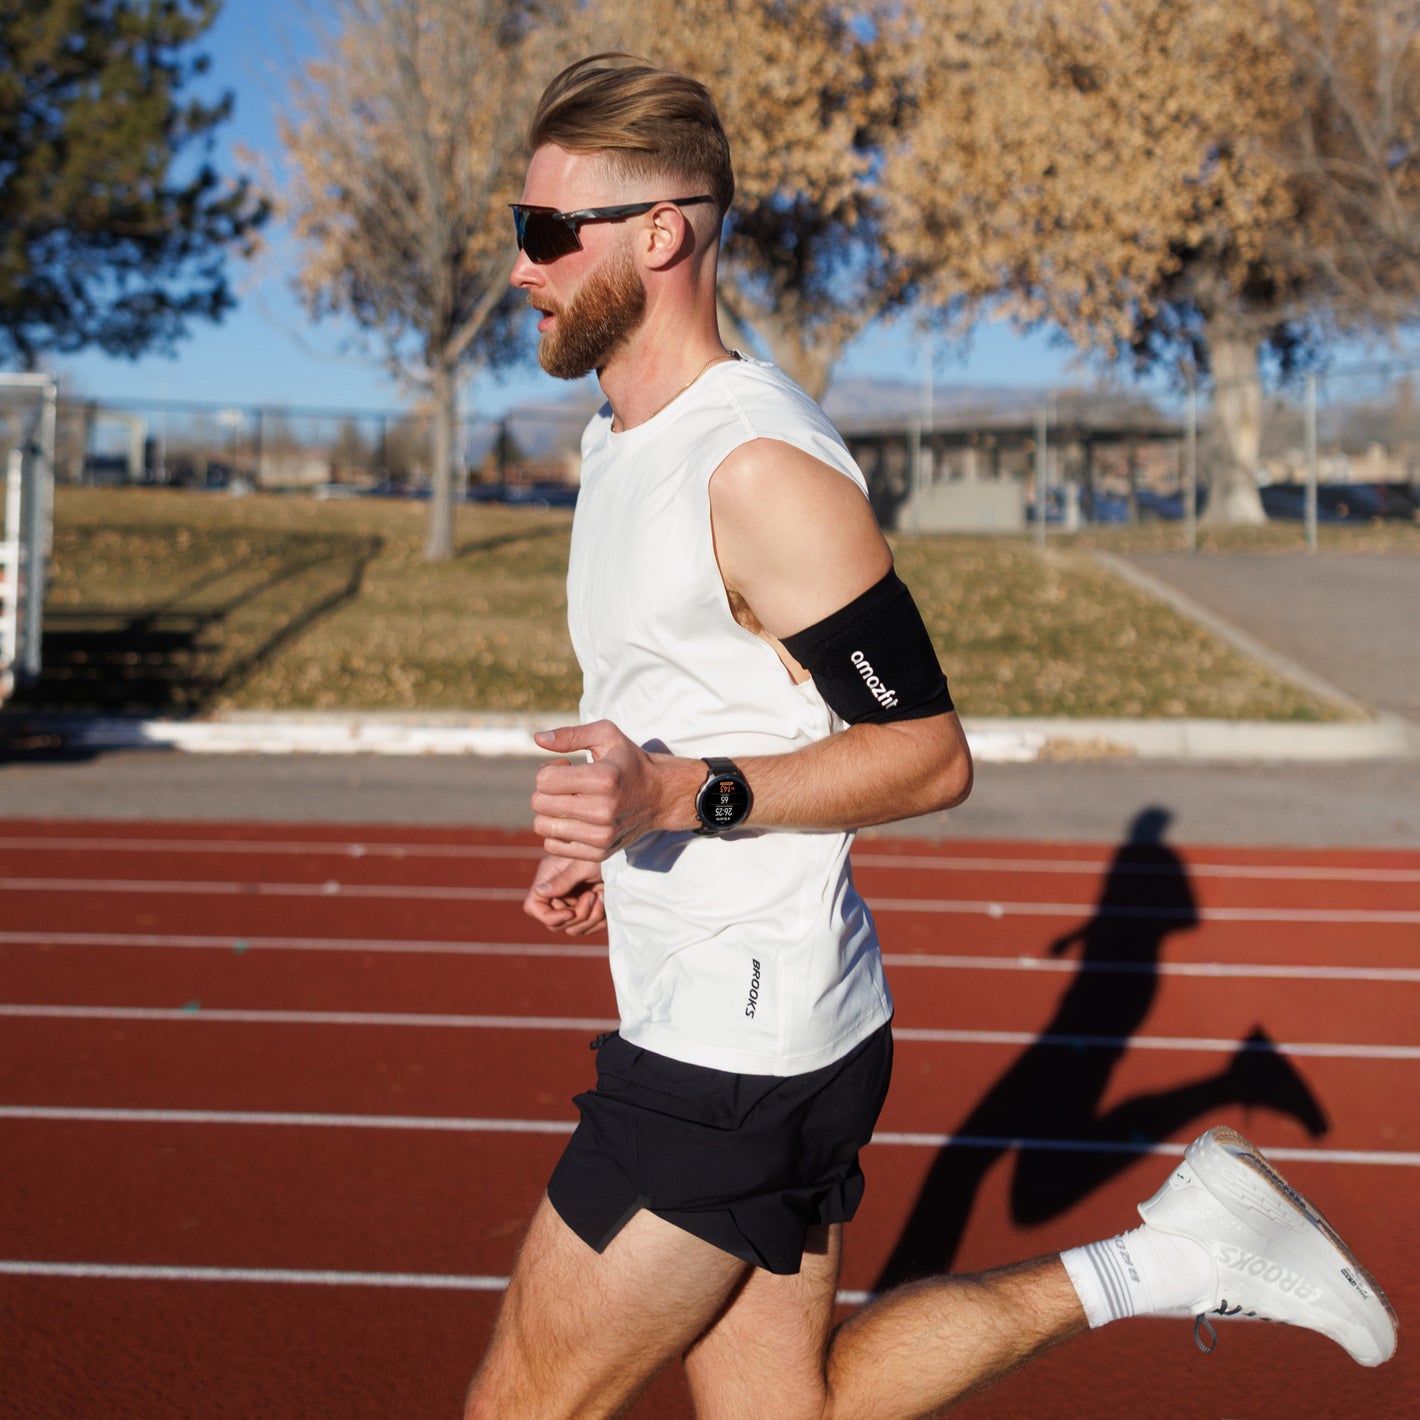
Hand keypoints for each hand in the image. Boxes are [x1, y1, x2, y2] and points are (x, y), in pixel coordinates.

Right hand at [523, 855, 605, 935]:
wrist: (625, 856)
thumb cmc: (602, 851)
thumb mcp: (583, 865)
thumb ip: (563, 880)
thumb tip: (540, 891)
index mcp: (549, 879)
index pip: (533, 907)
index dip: (549, 916)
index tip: (570, 913)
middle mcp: (558, 893)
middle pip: (556, 924)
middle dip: (577, 916)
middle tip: (593, 895)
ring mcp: (573, 903)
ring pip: (574, 929)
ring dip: (591, 917)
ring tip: (602, 894)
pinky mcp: (589, 909)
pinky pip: (589, 927)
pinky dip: (600, 919)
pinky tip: (607, 899)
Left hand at [530, 720, 677, 860]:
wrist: (661, 796)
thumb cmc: (629, 761)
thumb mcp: (606, 735)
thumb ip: (570, 735)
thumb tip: (538, 739)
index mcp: (604, 778)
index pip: (544, 780)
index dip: (548, 770)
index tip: (567, 766)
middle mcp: (603, 810)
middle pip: (540, 803)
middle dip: (546, 791)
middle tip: (566, 786)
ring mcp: (602, 835)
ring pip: (543, 827)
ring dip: (549, 813)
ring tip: (569, 802)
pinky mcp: (599, 853)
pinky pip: (553, 846)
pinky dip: (556, 833)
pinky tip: (572, 820)